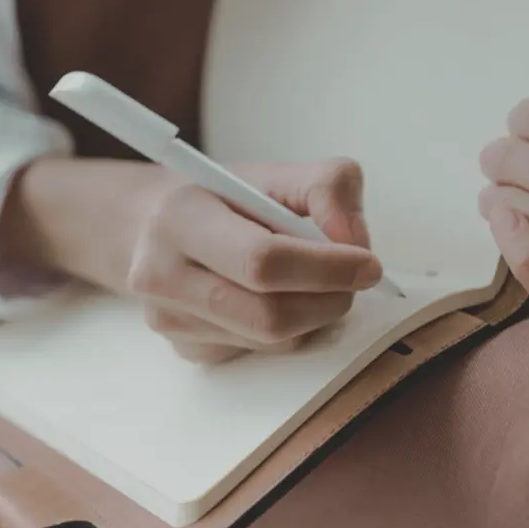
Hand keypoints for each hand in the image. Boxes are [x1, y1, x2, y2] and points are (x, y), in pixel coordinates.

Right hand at [4, 156, 382, 364]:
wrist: (158, 223)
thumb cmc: (226, 197)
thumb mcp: (275, 173)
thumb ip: (327, 186)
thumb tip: (355, 239)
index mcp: (180, 218)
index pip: (261, 261)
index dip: (325, 268)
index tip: (369, 264)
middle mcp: (161, 274)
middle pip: (269, 316)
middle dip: (329, 300)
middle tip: (357, 279)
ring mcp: (168, 320)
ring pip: (271, 341)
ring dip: (315, 315)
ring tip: (317, 280)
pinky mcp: (184, 350)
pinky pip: (260, 354)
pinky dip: (291, 330)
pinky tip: (280, 298)